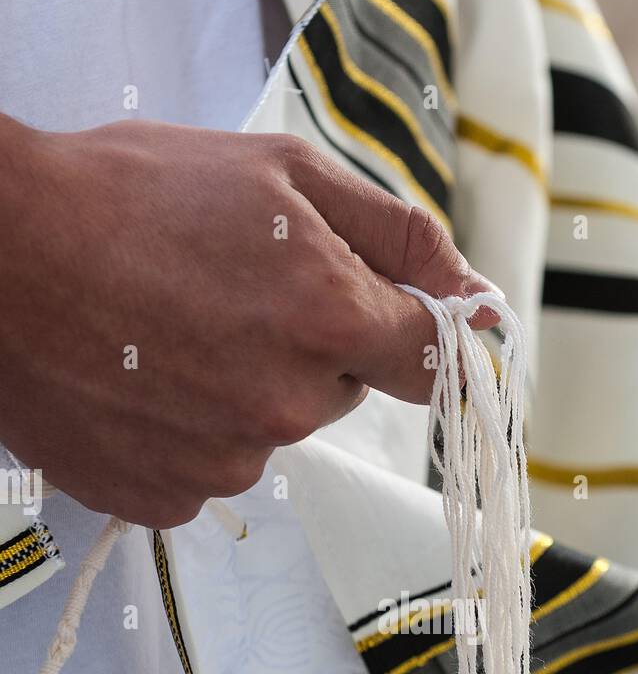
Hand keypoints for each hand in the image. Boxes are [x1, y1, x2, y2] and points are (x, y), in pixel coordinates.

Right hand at [0, 115, 497, 526]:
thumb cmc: (127, 197)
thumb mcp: (279, 174)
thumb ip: (394, 235)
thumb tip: (473, 293)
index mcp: (331, 323)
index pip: (431, 363)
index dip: (411, 334)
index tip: (391, 322)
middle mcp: (287, 410)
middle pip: (339, 393)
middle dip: (307, 349)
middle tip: (228, 294)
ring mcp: (222, 465)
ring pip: (270, 433)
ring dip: (239, 392)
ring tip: (166, 333)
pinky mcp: (165, 499)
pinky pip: (206, 471)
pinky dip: (184, 434)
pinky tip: (140, 381)